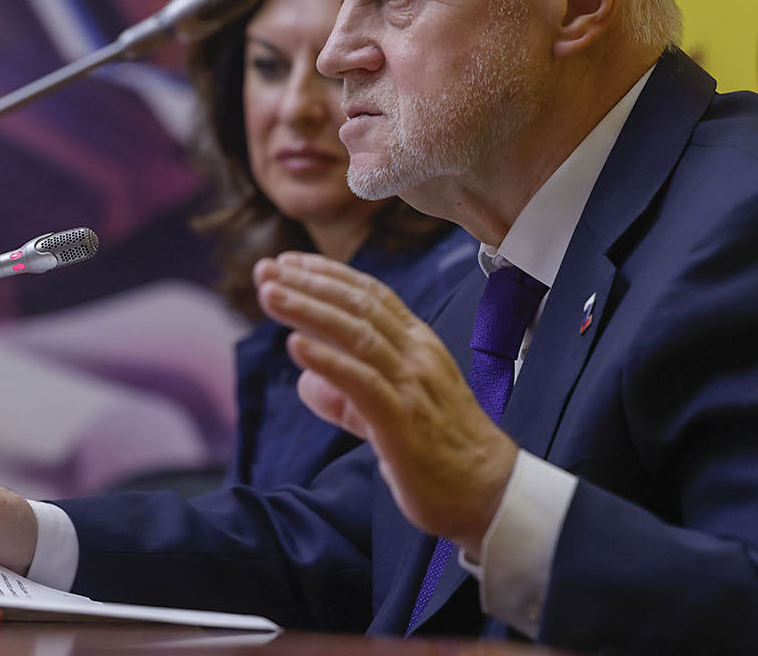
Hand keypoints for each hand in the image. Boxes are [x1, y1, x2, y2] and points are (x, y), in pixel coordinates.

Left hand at [254, 251, 517, 559]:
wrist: (491, 495)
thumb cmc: (442, 455)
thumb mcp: (389, 414)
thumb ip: (347, 397)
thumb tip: (306, 383)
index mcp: (419, 346)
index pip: (371, 296)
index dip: (327, 275)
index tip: (287, 263)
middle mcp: (417, 356)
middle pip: (358, 306)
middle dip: (308, 284)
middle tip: (266, 271)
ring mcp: (413, 386)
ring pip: (357, 335)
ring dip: (309, 311)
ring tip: (271, 295)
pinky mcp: (404, 421)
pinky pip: (362, 383)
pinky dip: (328, 361)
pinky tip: (296, 345)